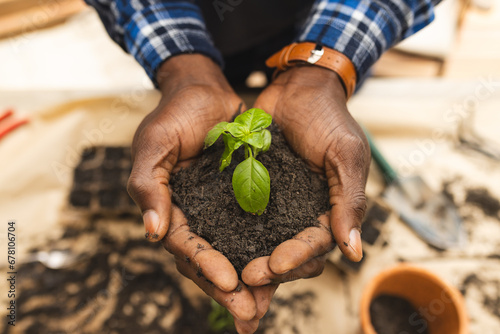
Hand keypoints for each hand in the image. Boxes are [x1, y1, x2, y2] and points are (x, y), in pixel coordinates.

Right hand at [127, 54, 272, 332]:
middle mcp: (197, 215)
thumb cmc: (173, 114)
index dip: (204, 266)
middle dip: (229, 290)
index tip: (228, 283)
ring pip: (235, 252)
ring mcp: (221, 208)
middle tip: (251, 313)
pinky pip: (257, 229)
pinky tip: (284, 269)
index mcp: (171, 209)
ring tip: (267, 305)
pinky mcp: (246, 197)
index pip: (185, 246)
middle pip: (210, 261)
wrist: (204, 90)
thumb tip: (152, 233)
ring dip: (251, 280)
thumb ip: (148, 186)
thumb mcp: (153, 145)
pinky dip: (267, 250)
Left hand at [246, 65, 369, 285]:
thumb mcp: (346, 155)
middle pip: (286, 254)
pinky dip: (227, 233)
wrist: (298, 87)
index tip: (274, 267)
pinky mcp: (250, 189)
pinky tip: (209, 245)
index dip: (295, 259)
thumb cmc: (329, 118)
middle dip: (268, 271)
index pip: (314, 245)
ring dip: (245, 261)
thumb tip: (354, 254)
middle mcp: (300, 213)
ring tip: (225, 274)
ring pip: (260, 242)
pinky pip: (238, 216)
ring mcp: (274, 203)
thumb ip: (349, 201)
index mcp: (328, 210)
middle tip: (244, 281)